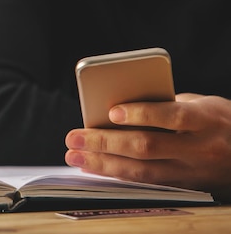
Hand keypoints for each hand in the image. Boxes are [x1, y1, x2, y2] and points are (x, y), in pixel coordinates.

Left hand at [65, 94, 230, 201]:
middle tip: (74, 137)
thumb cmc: (218, 119)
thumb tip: (120, 106)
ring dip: (103, 164)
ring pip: (143, 172)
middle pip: (148, 148)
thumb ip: (165, 104)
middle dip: (106, 142)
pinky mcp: (184, 187)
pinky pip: (145, 183)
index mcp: (206, 120)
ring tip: (75, 155)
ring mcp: (192, 173)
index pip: (172, 116)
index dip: (141, 114)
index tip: (111, 112)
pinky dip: (116, 174)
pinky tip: (94, 167)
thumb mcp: (201, 103)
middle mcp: (200, 149)